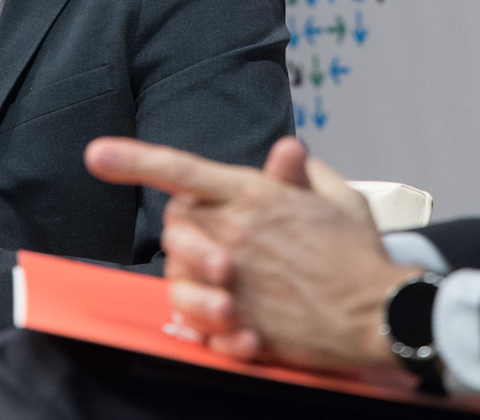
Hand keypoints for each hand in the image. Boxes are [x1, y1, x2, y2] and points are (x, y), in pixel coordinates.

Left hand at [86, 136, 415, 370]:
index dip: (134, 161)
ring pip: (176, 276)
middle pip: (173, 227)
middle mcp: (237, 233)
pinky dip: (211, 327)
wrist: (383, 314)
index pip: (182, 171)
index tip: (96, 155)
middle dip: (181, 236)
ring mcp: (235, 279)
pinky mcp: (240, 322)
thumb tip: (286, 151)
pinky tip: (242, 327)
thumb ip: (304, 175)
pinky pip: (199, 324)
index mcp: (257, 195)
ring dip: (191, 284)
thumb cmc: (362, 256)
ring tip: (224, 294)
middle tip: (212, 250)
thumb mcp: (341, 200)